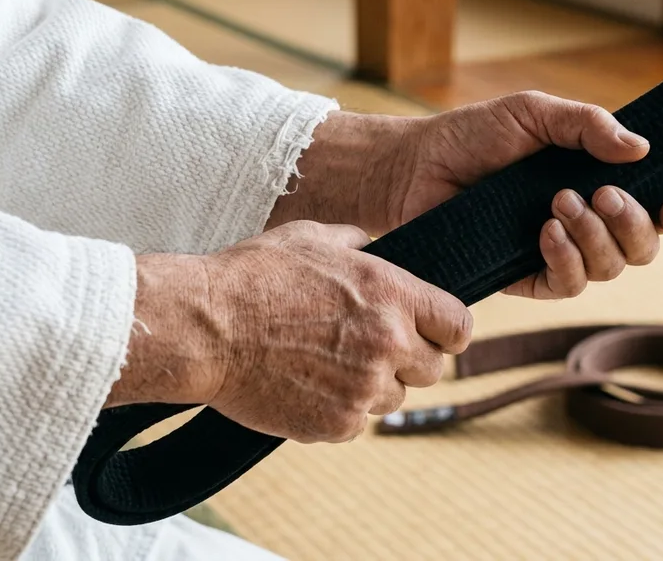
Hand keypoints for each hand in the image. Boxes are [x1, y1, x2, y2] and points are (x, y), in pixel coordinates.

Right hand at [108, 220, 471, 442]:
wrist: (204, 328)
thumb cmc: (253, 276)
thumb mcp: (312, 238)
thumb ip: (356, 243)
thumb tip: (371, 245)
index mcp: (393, 295)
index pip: (459, 326)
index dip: (445, 331)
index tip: (431, 333)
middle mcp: (388, 343)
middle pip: (433, 369)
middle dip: (408, 361)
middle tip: (369, 349)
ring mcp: (363, 388)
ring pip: (393, 399)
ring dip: (371, 386)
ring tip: (326, 363)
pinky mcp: (335, 423)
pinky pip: (356, 423)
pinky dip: (338, 410)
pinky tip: (306, 384)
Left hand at [392, 91, 662, 298]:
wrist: (414, 166)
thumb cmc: (472, 136)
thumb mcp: (533, 113)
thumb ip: (588, 125)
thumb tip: (641, 149)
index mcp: (596, 181)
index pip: (654, 207)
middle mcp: (585, 222)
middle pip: (642, 246)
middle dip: (634, 224)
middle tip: (603, 194)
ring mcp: (557, 252)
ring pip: (610, 268)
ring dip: (596, 238)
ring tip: (559, 203)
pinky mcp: (524, 276)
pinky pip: (567, 286)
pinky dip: (566, 260)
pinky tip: (545, 232)